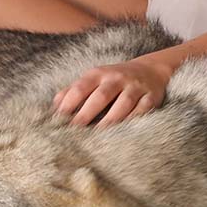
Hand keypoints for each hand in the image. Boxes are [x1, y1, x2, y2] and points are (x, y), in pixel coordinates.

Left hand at [53, 56, 171, 126]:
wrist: (150, 70)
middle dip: (87, 115)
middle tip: (75, 132)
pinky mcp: (151, 97)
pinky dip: (133, 121)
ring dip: (110, 121)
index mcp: (98, 74)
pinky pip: (142, 110)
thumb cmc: (114, 79)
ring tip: (98, 136)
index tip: (59, 120)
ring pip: (123, 104)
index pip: (80, 88)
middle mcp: (117, 78)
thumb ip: (73, 91)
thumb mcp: (94, 78)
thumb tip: (54, 107)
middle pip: (101, 96)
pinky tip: (124, 133)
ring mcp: (135, 87)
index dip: (69, 104)